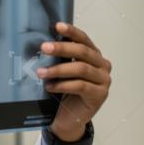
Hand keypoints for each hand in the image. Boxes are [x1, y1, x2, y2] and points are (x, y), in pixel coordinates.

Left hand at [37, 22, 111, 141]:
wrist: (68, 118)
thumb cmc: (63, 91)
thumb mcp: (60, 72)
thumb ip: (58, 59)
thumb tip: (40, 45)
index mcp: (93, 55)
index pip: (83, 39)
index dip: (71, 32)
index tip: (57, 26)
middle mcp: (102, 65)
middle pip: (83, 52)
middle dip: (62, 48)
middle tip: (44, 48)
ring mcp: (103, 80)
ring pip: (81, 69)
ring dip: (58, 69)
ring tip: (41, 72)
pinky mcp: (100, 95)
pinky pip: (81, 86)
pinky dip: (63, 85)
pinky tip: (50, 87)